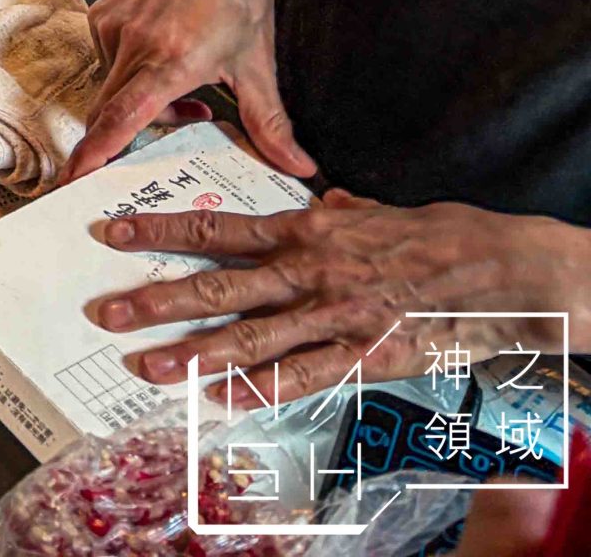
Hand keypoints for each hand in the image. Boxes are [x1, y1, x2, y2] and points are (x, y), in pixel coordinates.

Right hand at [67, 0, 307, 182]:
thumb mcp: (258, 63)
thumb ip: (270, 122)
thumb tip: (298, 167)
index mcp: (173, 60)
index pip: (124, 116)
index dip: (97, 151)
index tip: (75, 178)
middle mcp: (136, 45)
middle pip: (113, 111)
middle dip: (133, 134)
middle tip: (181, 122)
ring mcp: (115, 28)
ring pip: (113, 90)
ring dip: (142, 102)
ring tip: (184, 87)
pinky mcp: (103, 17)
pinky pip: (108, 64)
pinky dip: (131, 75)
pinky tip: (160, 59)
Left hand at [94, 192, 570, 399]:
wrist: (496, 270)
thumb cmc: (436, 237)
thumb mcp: (373, 213)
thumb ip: (338, 213)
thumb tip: (323, 201)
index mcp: (303, 230)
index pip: (215, 229)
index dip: (158, 231)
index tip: (111, 233)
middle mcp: (307, 270)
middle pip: (216, 285)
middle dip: (156, 298)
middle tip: (107, 311)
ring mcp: (332, 314)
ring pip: (249, 335)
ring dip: (194, 353)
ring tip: (149, 366)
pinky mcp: (363, 354)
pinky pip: (303, 376)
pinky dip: (261, 390)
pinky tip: (224, 400)